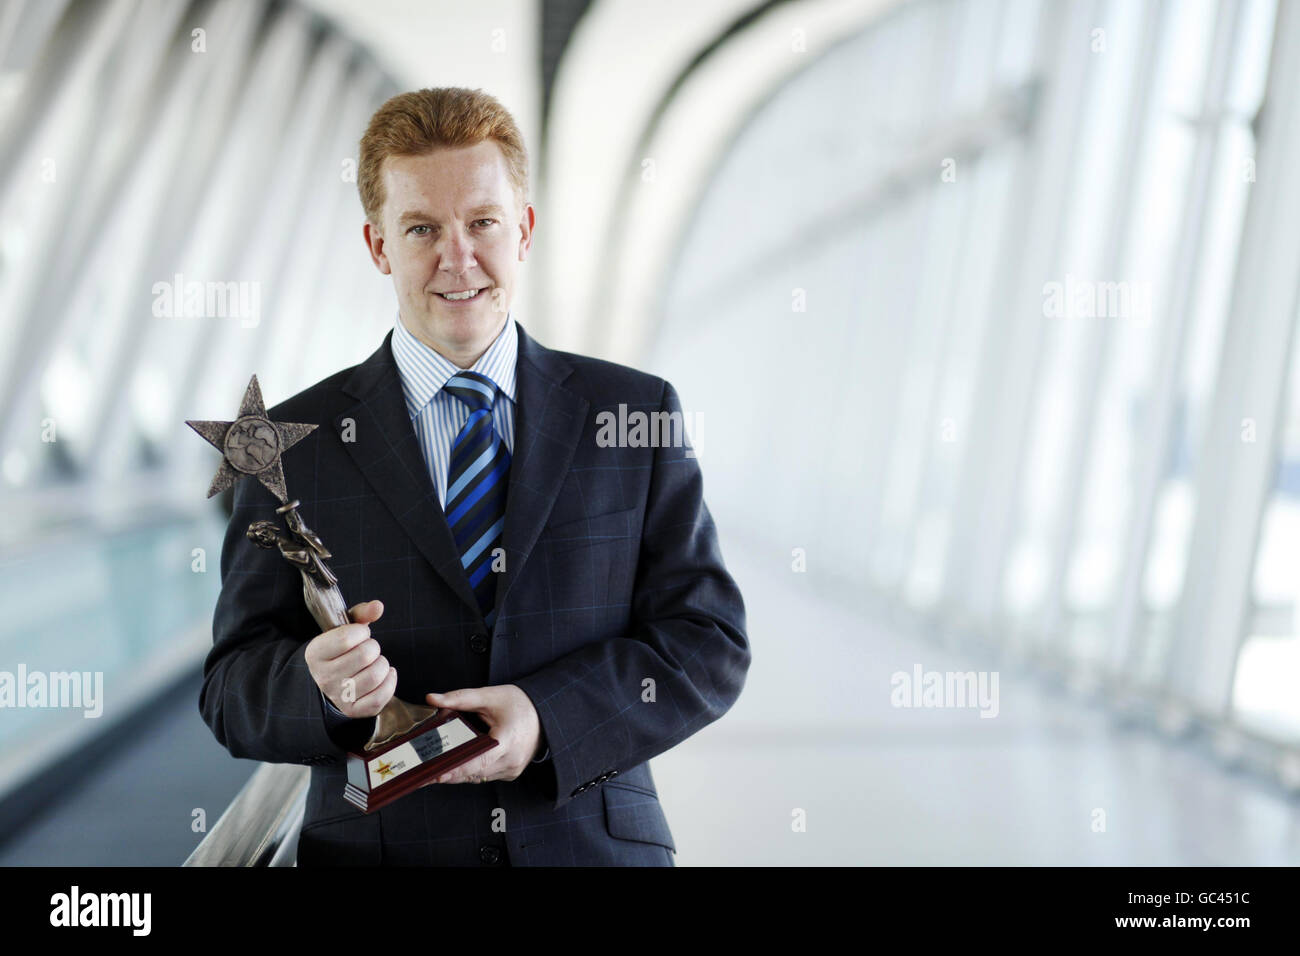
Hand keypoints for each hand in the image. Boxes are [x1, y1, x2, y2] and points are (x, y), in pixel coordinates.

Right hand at [303, 600, 396, 718]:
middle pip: (365, 655)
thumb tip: (378, 606)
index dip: (361, 632)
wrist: (328, 681)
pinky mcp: (354, 710)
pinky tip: (386, 674)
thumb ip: (360, 613)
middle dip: (373, 647)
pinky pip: (381, 696)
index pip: (347, 638)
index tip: (359, 634)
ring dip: (382, 664)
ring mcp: (339, 697)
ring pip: (375, 675)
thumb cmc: (339, 650)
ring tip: (375, 662)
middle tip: (368, 650)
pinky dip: (390, 682)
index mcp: (315, 654)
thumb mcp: (343, 628)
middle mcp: (324, 677)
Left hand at [422, 685, 540, 784]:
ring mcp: (513, 769)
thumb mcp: (489, 696)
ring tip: (438, 766)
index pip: (479, 760)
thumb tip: (432, 698)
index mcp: (508, 739)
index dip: (458, 769)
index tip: (438, 774)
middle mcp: (512, 759)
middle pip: (474, 772)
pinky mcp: (511, 773)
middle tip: (426, 769)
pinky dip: (472, 771)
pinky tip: (460, 763)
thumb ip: (459, 698)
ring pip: (478, 777)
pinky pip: (486, 776)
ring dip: (460, 772)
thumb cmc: (520, 704)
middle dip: (450, 772)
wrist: (544, 715)